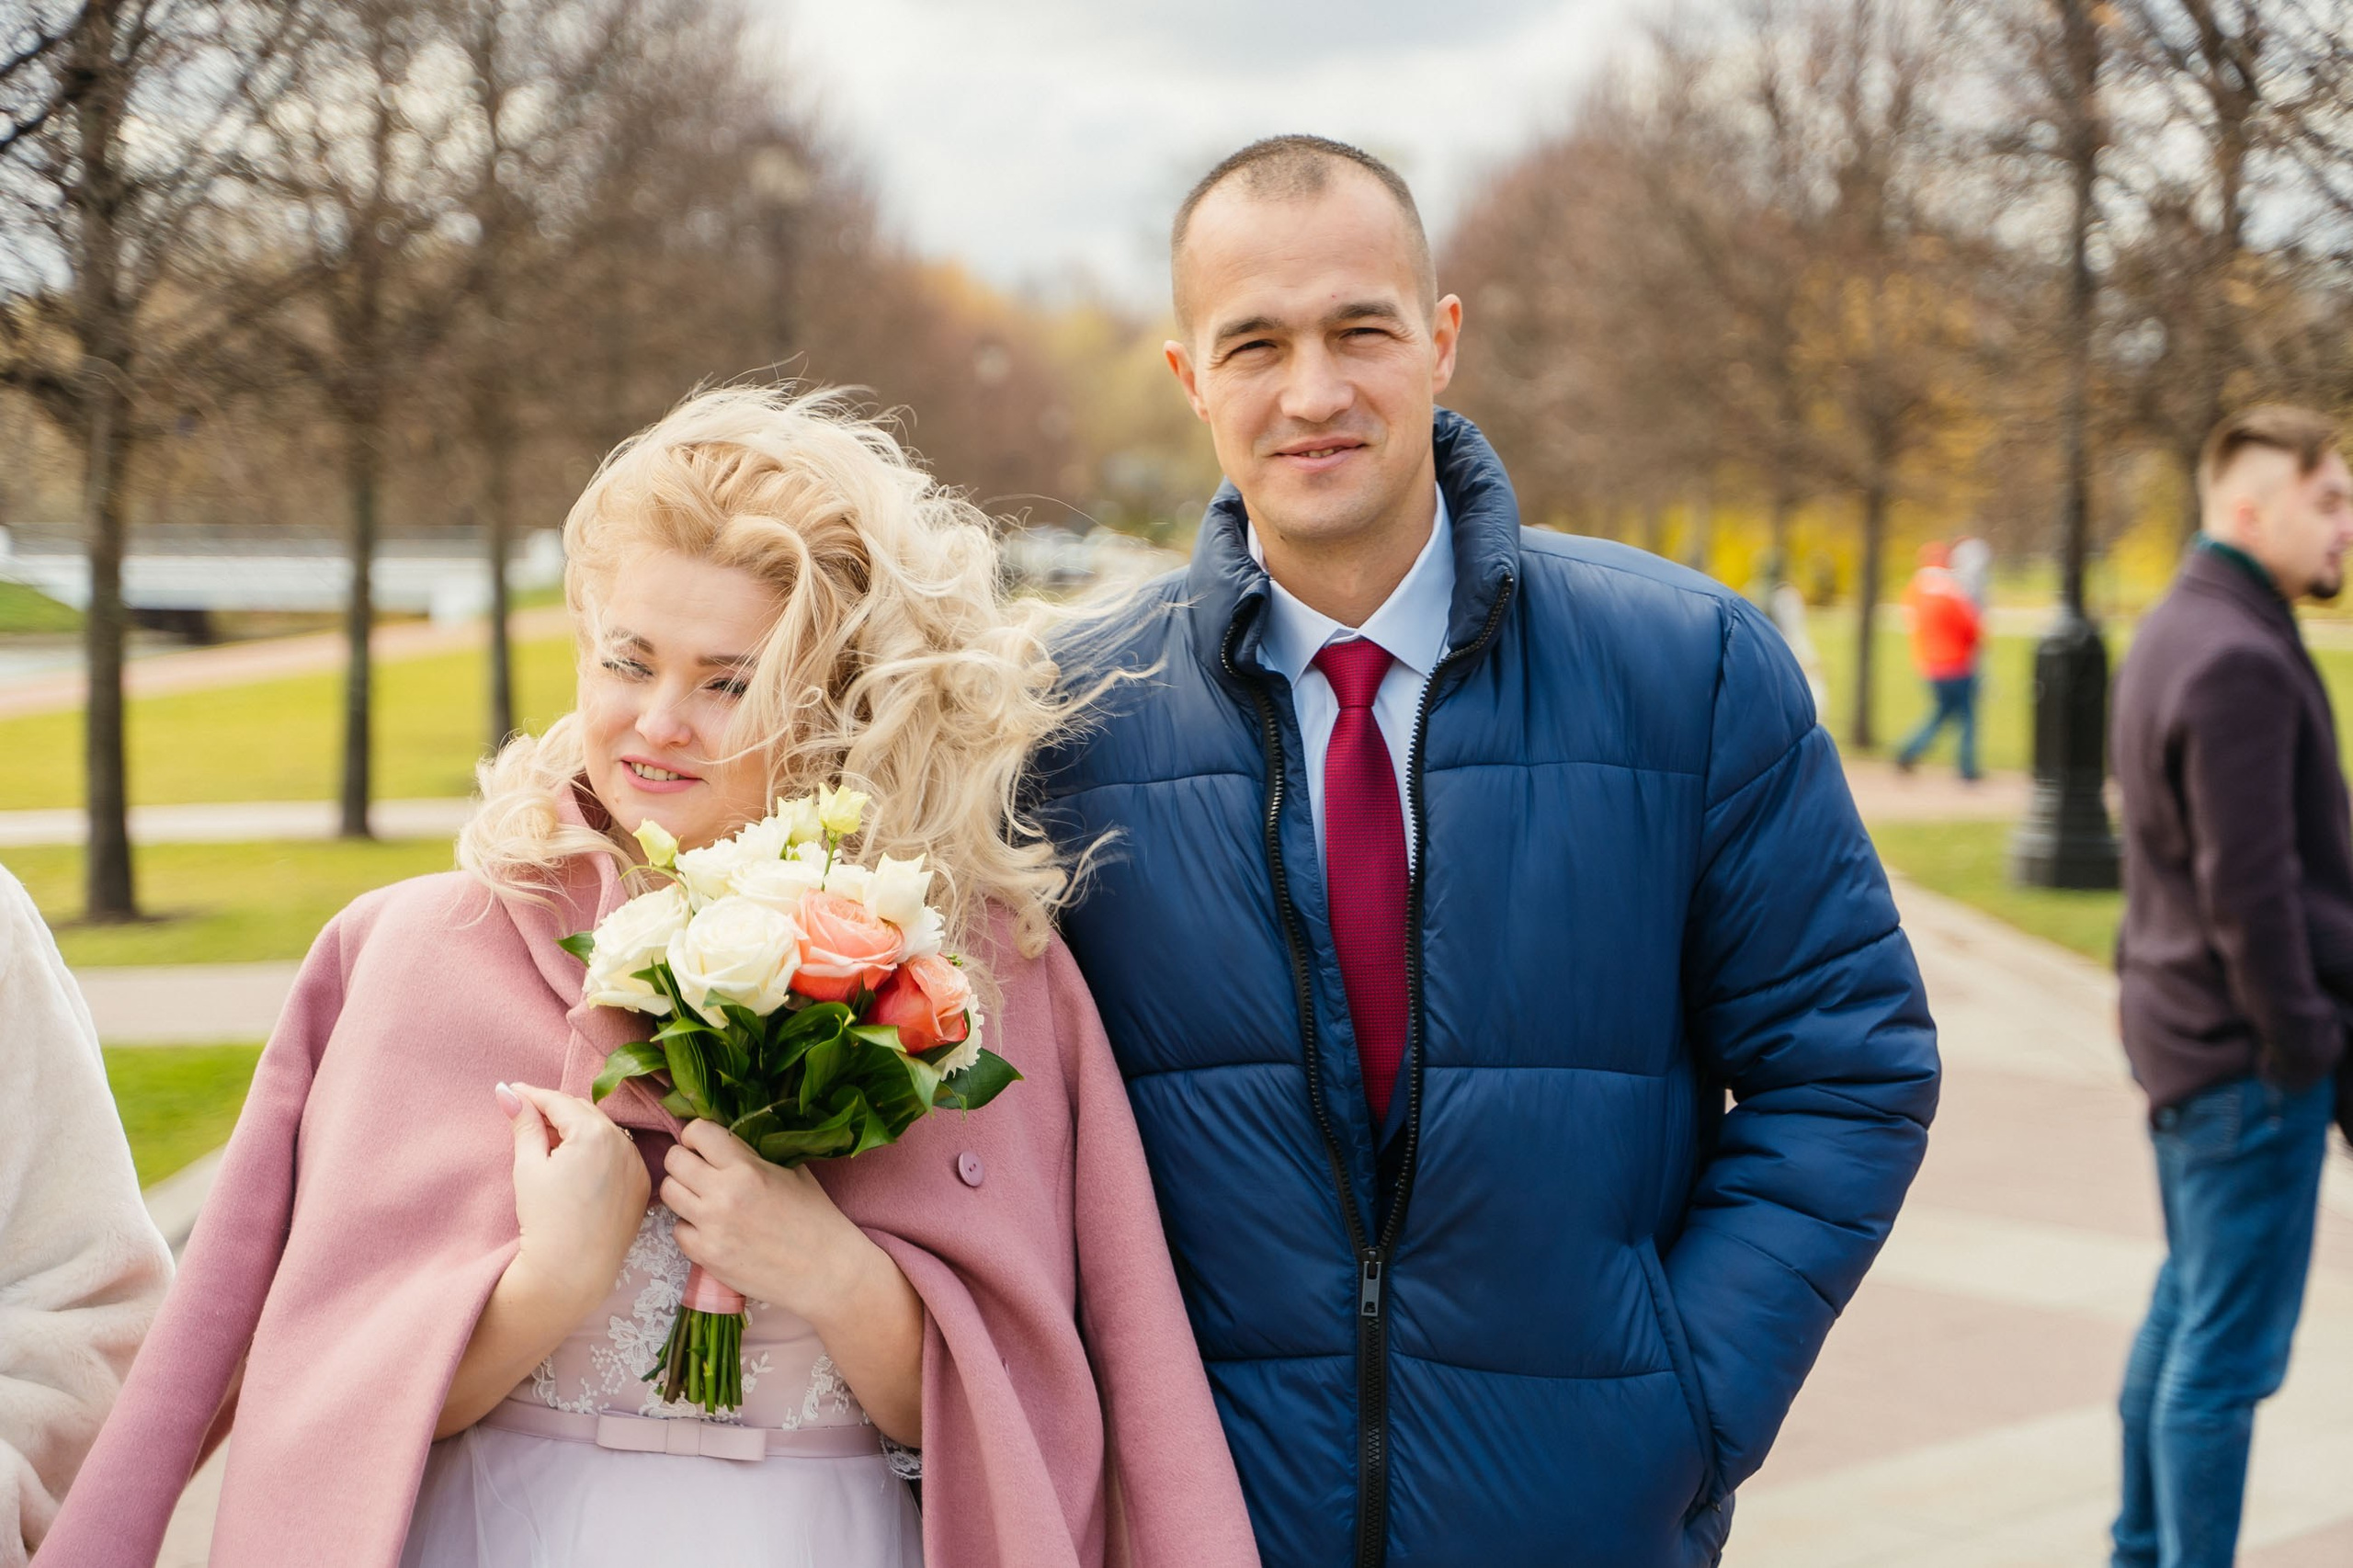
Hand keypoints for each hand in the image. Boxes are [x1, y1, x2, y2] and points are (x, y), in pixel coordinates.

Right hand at [500, 1081, 649, 1314]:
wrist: (573, 1271)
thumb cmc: (545, 1219)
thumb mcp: (528, 1167)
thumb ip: (523, 1125)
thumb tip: (507, 1092)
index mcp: (594, 1133)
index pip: (559, 1101)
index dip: (533, 1095)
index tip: (513, 1091)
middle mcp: (624, 1142)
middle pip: (583, 1112)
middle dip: (555, 1111)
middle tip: (526, 1116)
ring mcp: (637, 1164)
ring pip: (604, 1132)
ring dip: (577, 1129)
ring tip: (547, 1142)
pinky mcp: (641, 1185)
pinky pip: (619, 1155)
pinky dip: (599, 1151)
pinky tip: (575, 1163)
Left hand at [660, 1120, 867, 1325]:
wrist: (826, 1270)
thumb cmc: (816, 1218)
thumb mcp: (792, 1171)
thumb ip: (754, 1154)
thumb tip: (726, 1141)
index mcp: (747, 1168)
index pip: (697, 1132)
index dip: (697, 1135)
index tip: (704, 1145)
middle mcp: (722, 1194)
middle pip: (674, 1160)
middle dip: (684, 1160)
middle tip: (700, 1170)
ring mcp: (711, 1227)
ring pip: (668, 1193)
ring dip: (683, 1192)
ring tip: (703, 1198)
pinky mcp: (706, 1256)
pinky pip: (677, 1230)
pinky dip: (690, 1227)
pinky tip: (712, 1229)